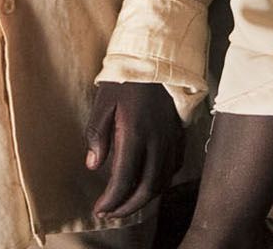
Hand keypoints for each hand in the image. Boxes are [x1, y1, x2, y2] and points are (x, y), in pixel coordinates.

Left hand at [85, 81, 183, 221]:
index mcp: (135, 133)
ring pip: (162, 181)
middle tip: (111, 213)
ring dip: (144, 198)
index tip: (99, 209)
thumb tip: (93, 166)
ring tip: (126, 203)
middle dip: (128, 207)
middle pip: (146, 188)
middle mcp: (157, 141)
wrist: (157, 58)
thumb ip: (97, 135)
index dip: (111, 200)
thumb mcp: (103, 102)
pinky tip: (149, 183)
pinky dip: (161, 182)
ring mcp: (171, 139)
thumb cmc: (126, 79)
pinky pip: (174, 168)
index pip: (124, 180)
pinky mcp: (179, 135)